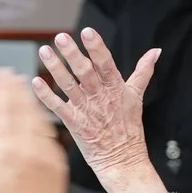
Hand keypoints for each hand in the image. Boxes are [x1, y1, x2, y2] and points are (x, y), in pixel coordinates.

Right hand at [0, 68, 68, 192]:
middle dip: (17, 88)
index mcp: (6, 150)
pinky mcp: (59, 164)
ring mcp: (47, 156)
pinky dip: (43, 122)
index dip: (0, 88)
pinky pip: (51, 136)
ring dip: (32, 102)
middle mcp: (29, 149)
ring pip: (40, 120)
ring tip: (25, 88)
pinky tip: (38, 116)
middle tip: (12, 74)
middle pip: (23, 109)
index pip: (3, 109)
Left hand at [31, 30, 165, 192]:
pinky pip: (57, 107)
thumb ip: (143, 72)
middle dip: (72, 54)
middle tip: (61, 37)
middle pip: (85, 72)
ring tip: (44, 51)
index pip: (106, 63)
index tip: (87, 32)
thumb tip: (156, 52)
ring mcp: (86, 110)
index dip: (96, 47)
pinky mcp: (74, 123)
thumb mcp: (137, 97)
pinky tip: (35, 81)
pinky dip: (45, 95)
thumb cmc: (128, 128)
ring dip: (55, 68)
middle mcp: (100, 97)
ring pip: (68, 86)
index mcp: (116, 88)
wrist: (122, 160)